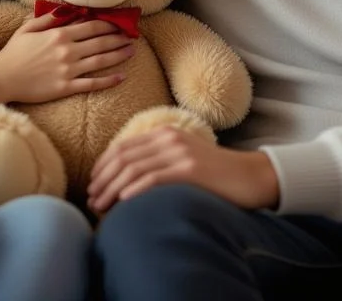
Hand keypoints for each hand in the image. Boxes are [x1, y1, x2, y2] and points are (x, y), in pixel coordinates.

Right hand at [0, 13, 135, 104]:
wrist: (1, 78)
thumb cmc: (13, 52)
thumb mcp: (28, 28)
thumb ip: (48, 17)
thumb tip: (67, 10)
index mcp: (59, 34)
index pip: (92, 27)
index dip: (109, 24)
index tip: (120, 23)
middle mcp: (67, 51)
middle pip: (101, 42)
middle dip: (119, 38)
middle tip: (132, 36)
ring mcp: (68, 70)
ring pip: (101, 61)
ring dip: (119, 55)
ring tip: (131, 51)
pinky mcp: (66, 87)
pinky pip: (92, 84)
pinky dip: (109, 81)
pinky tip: (121, 77)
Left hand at [87, 127, 279, 212]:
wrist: (251, 176)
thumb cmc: (214, 175)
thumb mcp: (182, 159)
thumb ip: (158, 162)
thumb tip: (124, 183)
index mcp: (164, 133)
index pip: (122, 147)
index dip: (101, 166)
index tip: (91, 185)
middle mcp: (169, 138)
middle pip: (123, 157)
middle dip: (102, 180)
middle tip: (91, 201)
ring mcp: (180, 152)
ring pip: (133, 169)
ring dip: (112, 189)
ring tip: (101, 207)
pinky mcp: (190, 169)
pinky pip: (154, 178)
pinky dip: (134, 190)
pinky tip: (122, 202)